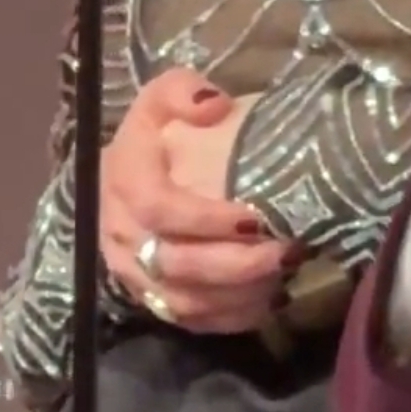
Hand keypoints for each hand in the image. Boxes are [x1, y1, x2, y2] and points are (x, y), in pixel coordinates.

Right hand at [101, 71, 294, 333]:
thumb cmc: (160, 134)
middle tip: (289, 250)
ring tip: (286, 272)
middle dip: (238, 264)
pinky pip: (191, 321)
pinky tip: (269, 297)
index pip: (158, 209)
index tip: (257, 217)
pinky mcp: (151, 300)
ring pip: (185, 300)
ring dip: (240, 293)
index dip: (207, 219)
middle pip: (177, 263)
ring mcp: (134, 274)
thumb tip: (213, 105)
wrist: (130, 177)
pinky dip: (232, 316)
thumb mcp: (164, 96)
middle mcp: (122, 234)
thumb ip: (182, 91)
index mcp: (123, 180)